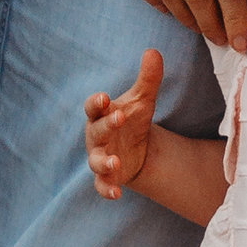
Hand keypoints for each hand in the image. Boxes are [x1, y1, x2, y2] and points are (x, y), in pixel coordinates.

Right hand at [85, 48, 163, 199]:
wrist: (135, 148)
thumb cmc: (132, 119)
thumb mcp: (142, 100)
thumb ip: (148, 78)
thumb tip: (153, 51)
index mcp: (101, 115)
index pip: (93, 107)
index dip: (96, 103)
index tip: (104, 97)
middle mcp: (96, 136)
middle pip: (97, 131)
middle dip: (106, 125)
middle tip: (119, 118)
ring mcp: (100, 157)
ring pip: (96, 161)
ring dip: (103, 162)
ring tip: (115, 162)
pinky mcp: (107, 177)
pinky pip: (102, 185)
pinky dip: (106, 190)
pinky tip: (116, 194)